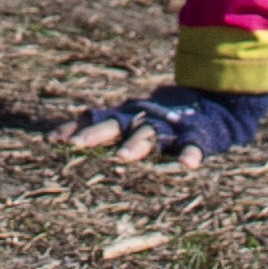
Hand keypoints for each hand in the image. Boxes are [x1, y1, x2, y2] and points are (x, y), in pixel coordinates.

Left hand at [54, 84, 267, 167]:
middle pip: (117, 126)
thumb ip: (98, 126)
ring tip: (122, 158)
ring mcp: (170, 127)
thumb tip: (53, 136)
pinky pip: (194, 146)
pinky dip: (190, 154)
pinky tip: (188, 166)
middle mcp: (145, 119)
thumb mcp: (130, 119)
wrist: (214, 102)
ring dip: (136, 145)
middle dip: (97, 135)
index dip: (77, 129)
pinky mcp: (197, 135)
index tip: (52, 140)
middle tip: (77, 146)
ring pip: (150, 135)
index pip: (97, 121)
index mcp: (129, 117)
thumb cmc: (162, 118)